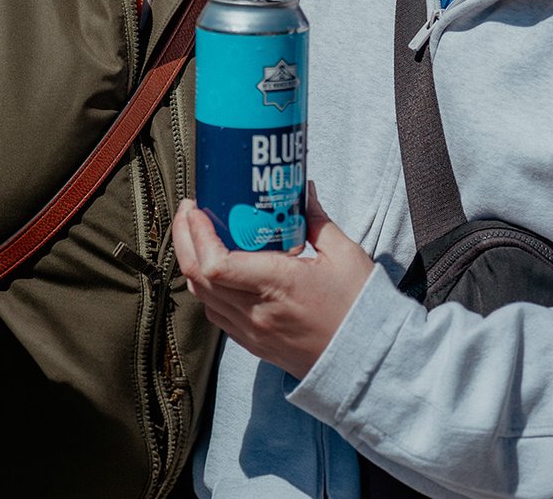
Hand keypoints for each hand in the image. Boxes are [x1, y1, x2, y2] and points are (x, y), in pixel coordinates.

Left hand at [172, 182, 373, 377]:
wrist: (368, 363)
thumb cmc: (359, 307)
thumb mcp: (344, 255)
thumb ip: (316, 219)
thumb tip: (303, 189)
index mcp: (278, 285)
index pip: (216, 265)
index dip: (197, 235)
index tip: (197, 208)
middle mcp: (257, 312)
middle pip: (199, 278)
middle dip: (184, 240)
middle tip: (190, 211)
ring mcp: (252, 332)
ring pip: (203, 297)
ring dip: (192, 262)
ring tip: (197, 234)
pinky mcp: (254, 344)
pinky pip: (217, 314)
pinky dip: (206, 288)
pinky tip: (215, 268)